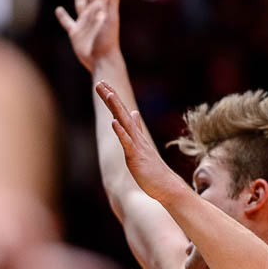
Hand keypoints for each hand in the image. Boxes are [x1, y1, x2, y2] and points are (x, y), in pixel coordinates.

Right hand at [55, 0, 123, 72]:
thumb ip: (113, 1)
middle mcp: (94, 13)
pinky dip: (63, 17)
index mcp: (103, 8)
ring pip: (81, 3)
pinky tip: (59, 10)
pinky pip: (68, 22)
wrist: (101, 60)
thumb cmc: (107, 40)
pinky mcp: (76, 33)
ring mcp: (85, 22)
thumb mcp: (111, 19)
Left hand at [96, 81, 187, 202]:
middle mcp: (136, 137)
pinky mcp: (136, 157)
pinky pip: (127, 143)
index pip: (122, 113)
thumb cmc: (154, 170)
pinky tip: (114, 122)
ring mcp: (137, 146)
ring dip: (116, 109)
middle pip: (121, 113)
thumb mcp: (142, 146)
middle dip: (110, 97)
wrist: (167, 186)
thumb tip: (133, 113)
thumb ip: (136, 129)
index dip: (113, 98)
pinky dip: (120, 132)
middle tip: (100, 82)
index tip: (104, 85)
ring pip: (125, 124)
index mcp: (135, 135)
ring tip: (108, 94)